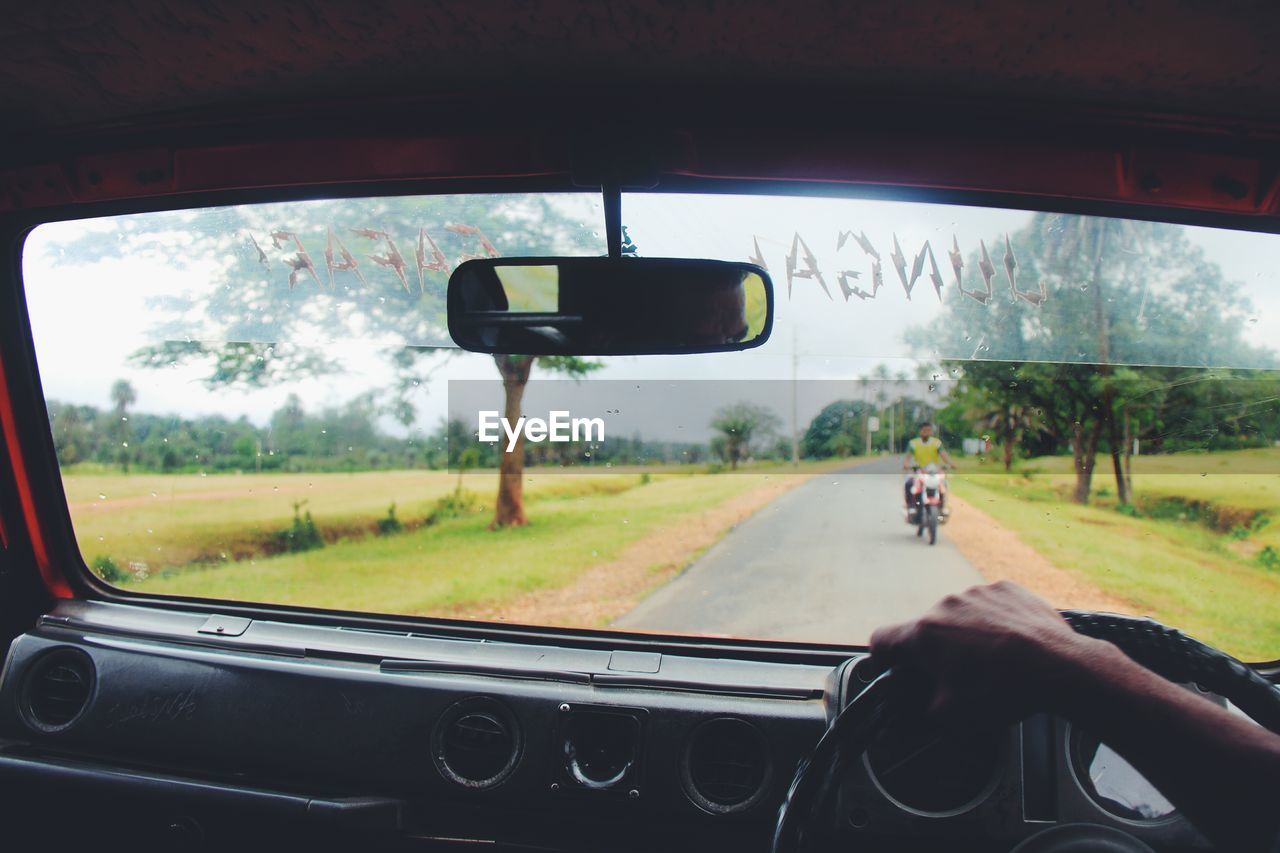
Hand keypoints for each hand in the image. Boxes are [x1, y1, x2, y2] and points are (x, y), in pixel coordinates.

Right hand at [869, 581, 1103, 726]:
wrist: (1061, 667)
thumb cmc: (1004, 691)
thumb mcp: (952, 716)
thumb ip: (919, 706)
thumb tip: (912, 701)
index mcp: (924, 634)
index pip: (881, 638)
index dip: (883, 656)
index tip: (894, 667)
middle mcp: (944, 605)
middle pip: (925, 628)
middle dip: (936, 650)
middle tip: (959, 676)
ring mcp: (976, 592)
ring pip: (958, 615)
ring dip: (965, 634)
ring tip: (992, 660)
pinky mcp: (1006, 588)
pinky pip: (988, 604)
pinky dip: (992, 621)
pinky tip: (1011, 643)